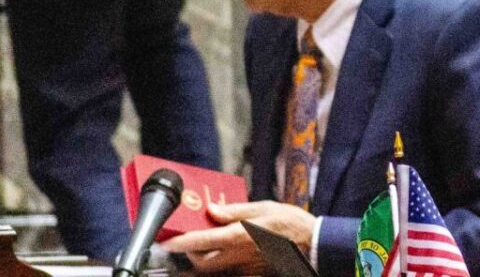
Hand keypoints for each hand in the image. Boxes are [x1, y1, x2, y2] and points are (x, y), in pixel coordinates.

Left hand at [162, 199, 316, 272]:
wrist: (313, 246)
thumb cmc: (292, 225)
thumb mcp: (264, 208)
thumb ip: (235, 211)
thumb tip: (211, 211)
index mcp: (239, 236)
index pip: (201, 241)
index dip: (180, 242)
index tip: (166, 241)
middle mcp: (237, 256)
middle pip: (201, 262)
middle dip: (190, 253)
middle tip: (188, 239)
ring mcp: (243, 267)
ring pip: (211, 270)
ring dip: (202, 259)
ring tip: (202, 246)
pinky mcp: (249, 273)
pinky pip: (226, 270)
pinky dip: (218, 263)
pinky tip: (223, 254)